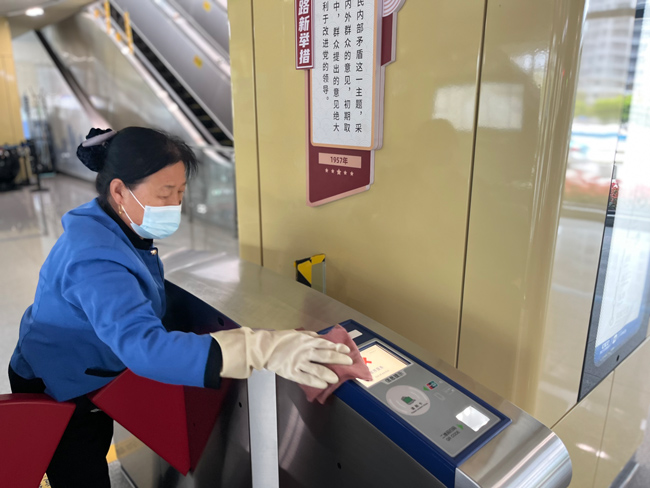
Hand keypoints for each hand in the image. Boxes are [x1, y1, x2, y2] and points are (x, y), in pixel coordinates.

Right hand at [211, 328, 352, 387]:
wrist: (264, 348)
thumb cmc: (281, 339)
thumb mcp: (297, 333)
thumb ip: (311, 336)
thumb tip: (323, 338)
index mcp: (307, 340)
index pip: (326, 344)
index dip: (338, 347)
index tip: (347, 350)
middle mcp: (305, 351)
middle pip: (325, 356)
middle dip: (339, 359)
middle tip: (349, 363)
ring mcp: (298, 363)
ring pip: (317, 369)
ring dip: (329, 374)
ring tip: (337, 378)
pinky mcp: (291, 373)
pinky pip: (305, 379)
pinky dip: (316, 382)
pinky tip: (324, 385)